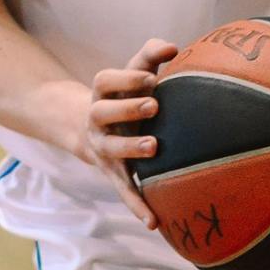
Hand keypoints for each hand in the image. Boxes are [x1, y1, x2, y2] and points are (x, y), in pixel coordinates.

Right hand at [81, 37, 177, 229]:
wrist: (95, 128)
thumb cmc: (127, 93)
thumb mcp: (134, 72)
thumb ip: (151, 55)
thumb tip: (174, 47)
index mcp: (102, 93)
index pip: (105, 80)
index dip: (126, 77)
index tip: (152, 77)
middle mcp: (97, 119)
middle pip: (102, 112)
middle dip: (127, 109)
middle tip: (154, 105)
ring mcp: (104, 148)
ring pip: (112, 150)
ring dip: (130, 148)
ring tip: (154, 147)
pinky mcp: (114, 173)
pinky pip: (123, 190)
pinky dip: (137, 205)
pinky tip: (154, 222)